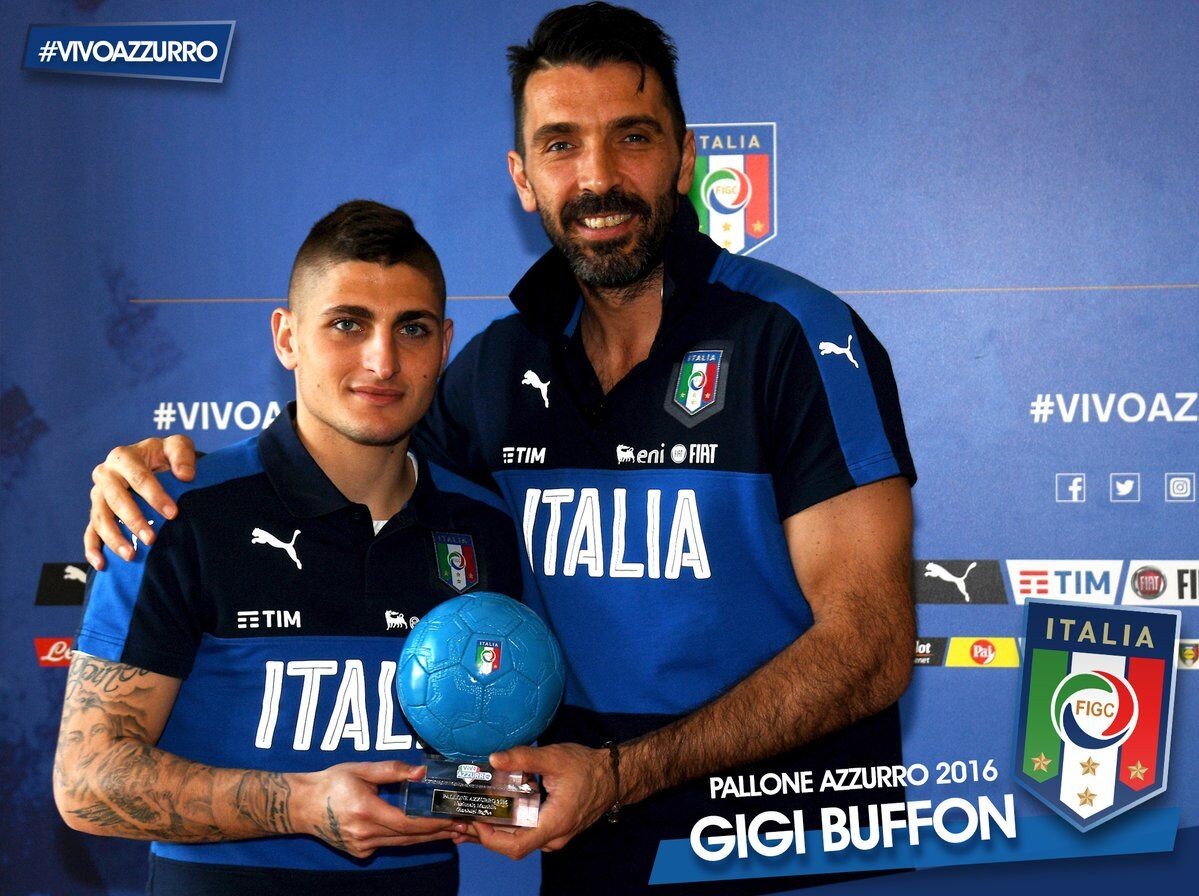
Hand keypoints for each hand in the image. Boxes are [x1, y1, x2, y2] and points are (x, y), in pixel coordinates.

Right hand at [85, 435, 196, 568]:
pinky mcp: (96, 512)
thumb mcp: (177, 446)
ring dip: (114, 538)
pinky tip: (103, 564)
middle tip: (152, 539)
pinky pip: (89, 532)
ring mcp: (97, 495)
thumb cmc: (165, 455)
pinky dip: (93, 549)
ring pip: (100, 518)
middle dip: (133, 520)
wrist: (152, 462)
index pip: (138, 477)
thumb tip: (185, 476)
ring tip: (131, 556)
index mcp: (123, 457)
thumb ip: (183, 455)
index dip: (155, 496)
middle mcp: (105, 475)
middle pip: (115, 500)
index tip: (173, 513)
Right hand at [298, 761, 463, 858]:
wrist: (303, 805)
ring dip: (428, 839)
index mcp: (365, 810)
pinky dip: (408, 840)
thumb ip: (392, 770)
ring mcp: (361, 846)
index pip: (407, 822)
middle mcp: (364, 833)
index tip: (453, 817)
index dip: (432, 823)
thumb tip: (422, 772)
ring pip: (401, 844)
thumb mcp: (361, 769)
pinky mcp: (359, 852)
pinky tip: (425, 834)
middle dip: (438, 832)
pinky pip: (389, 845)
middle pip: (409, 837)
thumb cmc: (332, 782)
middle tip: (463, 826)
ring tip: (452, 831)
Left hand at [474, 743, 613, 858]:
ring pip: (518, 841)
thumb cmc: (587, 767)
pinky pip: (525, 834)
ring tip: (467, 817)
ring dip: (493, 831)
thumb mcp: (555, 758)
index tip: (472, 820)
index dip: (489, 838)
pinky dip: (506, 827)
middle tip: (459, 819)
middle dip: (483, 835)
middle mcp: (553, 838)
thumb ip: (524, 758)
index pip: (515, 846)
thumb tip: (493, 759)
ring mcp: (554, 836)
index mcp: (553, 824)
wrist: (614, 776)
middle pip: (512, 846)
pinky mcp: (553, 829)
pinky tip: (491, 814)